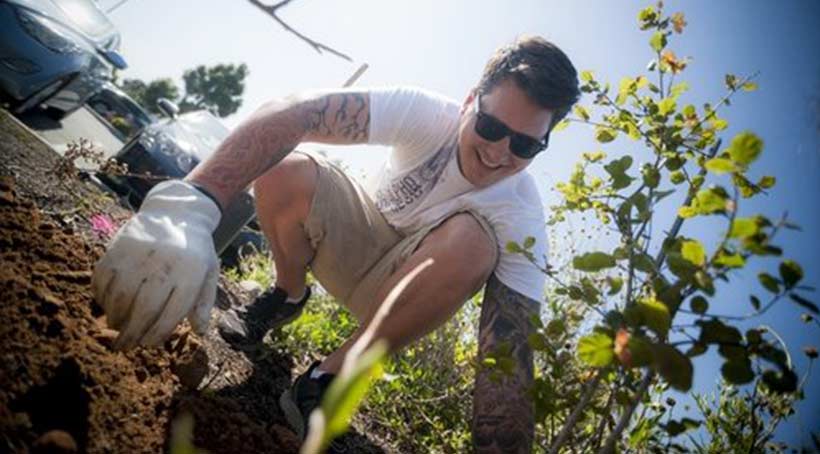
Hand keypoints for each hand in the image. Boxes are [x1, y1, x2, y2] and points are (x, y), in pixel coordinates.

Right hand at [92, 180, 221, 348]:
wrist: (176, 211)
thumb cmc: (195, 249)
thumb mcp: (209, 272)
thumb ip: (204, 302)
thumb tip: (200, 331)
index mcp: (190, 274)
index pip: (171, 314)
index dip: (157, 335)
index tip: (149, 344)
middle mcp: (164, 265)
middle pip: (143, 309)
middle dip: (132, 333)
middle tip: (125, 345)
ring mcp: (139, 255)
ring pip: (119, 297)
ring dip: (115, 317)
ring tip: (116, 326)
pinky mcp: (118, 247)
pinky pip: (102, 278)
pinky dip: (100, 296)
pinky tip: (106, 304)